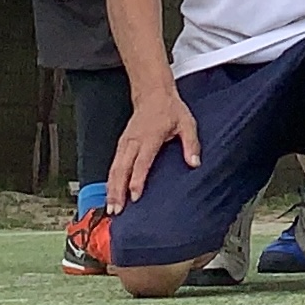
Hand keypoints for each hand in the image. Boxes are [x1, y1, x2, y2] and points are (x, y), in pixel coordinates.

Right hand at [109, 87, 200, 205]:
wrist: (153, 94)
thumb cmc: (170, 110)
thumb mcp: (186, 123)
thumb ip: (191, 144)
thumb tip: (195, 163)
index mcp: (150, 137)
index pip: (141, 162)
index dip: (137, 180)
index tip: (134, 196)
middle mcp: (134, 141)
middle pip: (122, 169)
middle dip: (118, 190)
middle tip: (117, 210)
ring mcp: (125, 143)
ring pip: (114, 169)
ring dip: (111, 189)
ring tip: (111, 208)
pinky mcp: (121, 144)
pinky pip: (113, 165)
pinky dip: (109, 181)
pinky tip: (109, 194)